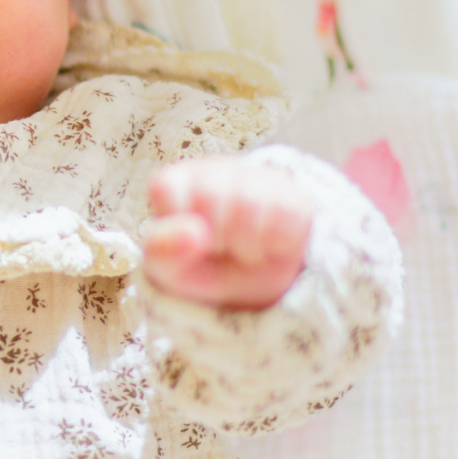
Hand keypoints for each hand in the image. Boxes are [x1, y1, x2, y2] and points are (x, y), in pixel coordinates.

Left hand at [141, 156, 311, 311]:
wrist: (248, 288)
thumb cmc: (199, 267)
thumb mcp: (167, 268)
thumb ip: (163, 248)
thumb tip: (191, 235)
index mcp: (174, 182)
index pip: (166, 187)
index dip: (178, 228)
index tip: (187, 244)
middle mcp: (214, 170)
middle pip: (211, 194)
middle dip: (214, 238)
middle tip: (219, 249)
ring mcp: (257, 179)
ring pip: (251, 201)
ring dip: (247, 243)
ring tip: (243, 249)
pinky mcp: (294, 197)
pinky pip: (290, 215)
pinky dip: (278, 244)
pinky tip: (268, 246)